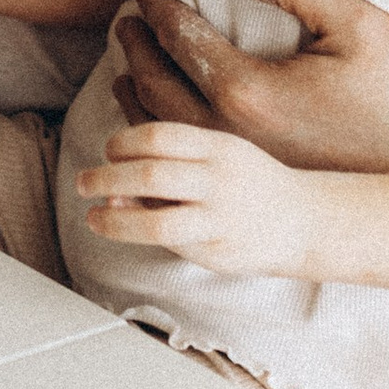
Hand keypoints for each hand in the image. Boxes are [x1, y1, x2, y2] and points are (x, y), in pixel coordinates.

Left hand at [73, 115, 315, 276]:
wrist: (305, 220)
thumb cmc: (249, 182)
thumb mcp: (218, 155)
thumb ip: (172, 161)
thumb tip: (113, 184)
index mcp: (218, 146)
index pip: (159, 137)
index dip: (123, 142)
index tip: (108, 151)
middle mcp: (220, 180)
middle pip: (150, 175)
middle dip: (106, 178)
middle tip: (82, 183)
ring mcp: (221, 219)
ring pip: (156, 220)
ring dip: (114, 220)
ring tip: (93, 217)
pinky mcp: (220, 252)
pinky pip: (172, 244)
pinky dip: (142, 236)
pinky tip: (127, 230)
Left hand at [115, 0, 388, 169]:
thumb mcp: (358, 22)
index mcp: (249, 90)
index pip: (180, 39)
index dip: (155, 9)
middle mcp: (232, 132)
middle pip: (156, 86)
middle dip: (136, 49)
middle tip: (126, 23)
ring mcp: (241, 163)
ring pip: (163, 128)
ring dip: (138, 92)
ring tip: (130, 66)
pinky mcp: (257, 179)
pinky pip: (187, 154)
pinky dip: (160, 130)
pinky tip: (162, 117)